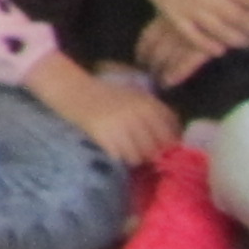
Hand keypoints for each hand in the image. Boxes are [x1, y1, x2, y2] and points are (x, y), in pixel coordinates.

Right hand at [25, 52, 177, 170]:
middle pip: (158, 146)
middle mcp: (138, 114)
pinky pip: (122, 157)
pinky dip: (122, 158)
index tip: (168, 148)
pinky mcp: (105, 136)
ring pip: (141, 155)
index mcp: (148, 103)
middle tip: (148, 156)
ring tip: (131, 154)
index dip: (172, 142)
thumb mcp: (135, 96)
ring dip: (138, 158)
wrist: (74, 91)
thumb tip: (174, 137)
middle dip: (155, 154)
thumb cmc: (106, 94)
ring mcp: (122, 125)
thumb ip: (154, 112)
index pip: (172, 130)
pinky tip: (117, 151)